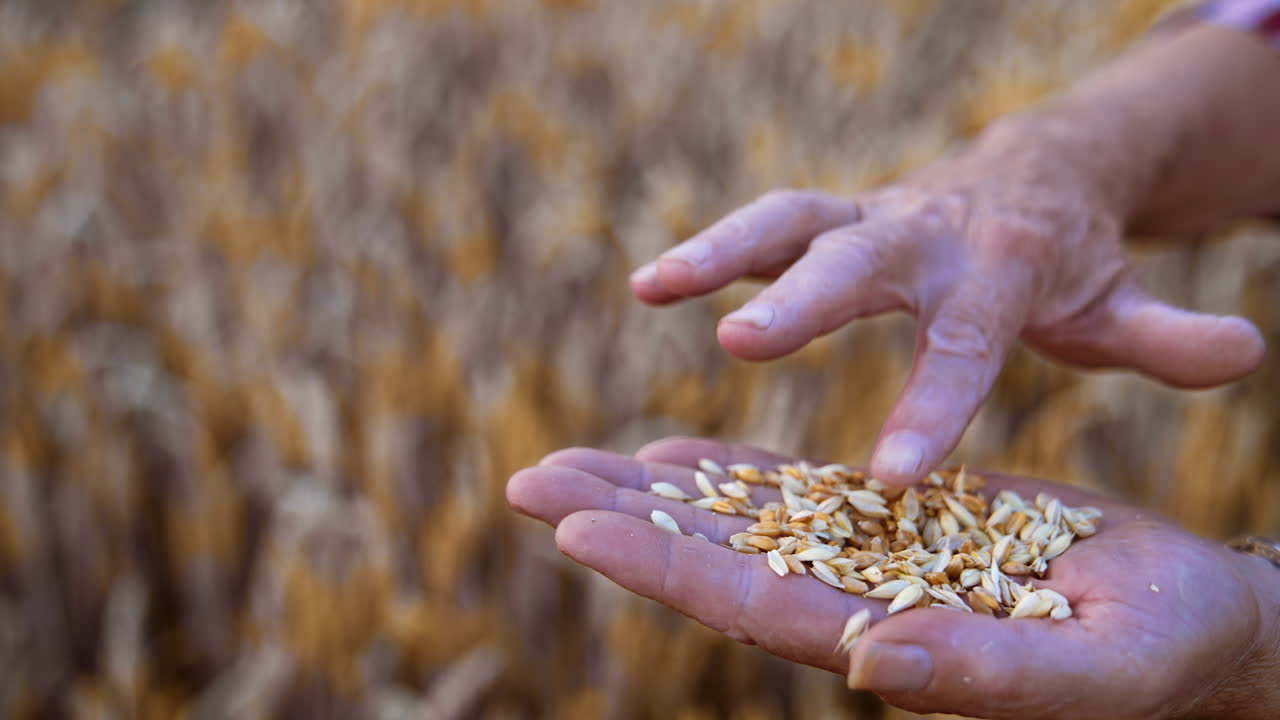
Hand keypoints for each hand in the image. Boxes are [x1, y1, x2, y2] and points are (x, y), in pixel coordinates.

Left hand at [507, 436, 1279, 719]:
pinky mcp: (889, 526)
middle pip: (714, 560)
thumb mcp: (1083, 669)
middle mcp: (852, 609)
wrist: (1190, 618)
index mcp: (884, 647)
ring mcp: (863, 564)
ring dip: (650, 491)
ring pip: (737, 522)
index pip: (748, 605)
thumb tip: (866, 662)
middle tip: (525, 479)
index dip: (662, 567)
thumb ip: (975, 671)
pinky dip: (727, 475)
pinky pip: (790, 496)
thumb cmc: (1159, 654)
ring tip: (564, 460)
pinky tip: (670, 457)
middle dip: (620, 520)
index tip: (575, 527)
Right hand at [628, 121, 1264, 484]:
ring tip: (653, 286)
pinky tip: (649, 283)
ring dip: (722, 252)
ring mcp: (874, 218)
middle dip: (804, 304)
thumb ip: (1162, 334)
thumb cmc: (1066, 263)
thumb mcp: (1116, 302)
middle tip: (743, 344)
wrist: (1031, 173)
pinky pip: (768, 225)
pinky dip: (710, 249)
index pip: (963, 350)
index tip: (887, 479)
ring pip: (794, 222)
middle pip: (863, 266)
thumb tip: (1244, 350)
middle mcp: (928, 238)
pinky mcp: (835, 215)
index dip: (927, 411)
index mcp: (1000, 275)